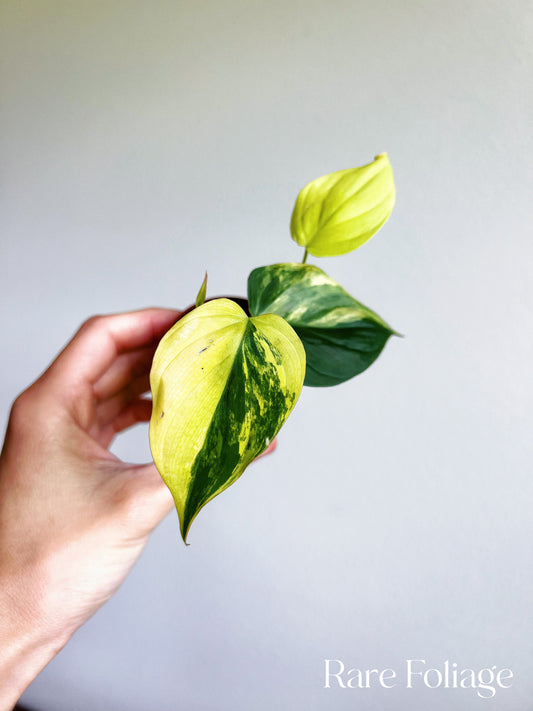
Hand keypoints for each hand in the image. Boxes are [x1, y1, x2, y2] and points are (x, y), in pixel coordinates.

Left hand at [0, 308, 181, 707]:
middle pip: (111, 356)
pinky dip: (146, 412)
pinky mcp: (71, 459)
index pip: (103, 336)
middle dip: (160, 347)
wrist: (13, 615)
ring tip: (200, 375)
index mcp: (51, 405)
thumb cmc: (48, 563)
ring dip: (155, 380)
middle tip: (207, 345)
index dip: (151, 319)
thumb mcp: (134, 503)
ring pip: (112, 387)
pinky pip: (112, 418)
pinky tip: (177, 417)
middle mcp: (51, 412)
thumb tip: (251, 445)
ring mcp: (59, 436)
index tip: (193, 320)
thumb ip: (199, 468)